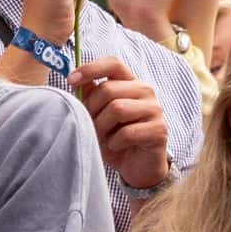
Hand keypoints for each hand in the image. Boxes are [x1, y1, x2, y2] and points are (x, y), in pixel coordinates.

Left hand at [74, 58, 172, 188]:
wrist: (138, 168)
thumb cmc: (116, 139)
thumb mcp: (99, 116)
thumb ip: (91, 96)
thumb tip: (75, 80)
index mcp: (131, 83)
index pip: (113, 63)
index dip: (90, 68)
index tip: (71, 80)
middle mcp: (145, 91)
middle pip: (108, 89)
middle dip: (91, 110)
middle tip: (88, 125)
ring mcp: (155, 109)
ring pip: (117, 109)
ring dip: (102, 128)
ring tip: (102, 138)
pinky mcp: (159, 130)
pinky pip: (128, 132)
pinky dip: (115, 143)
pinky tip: (116, 147)